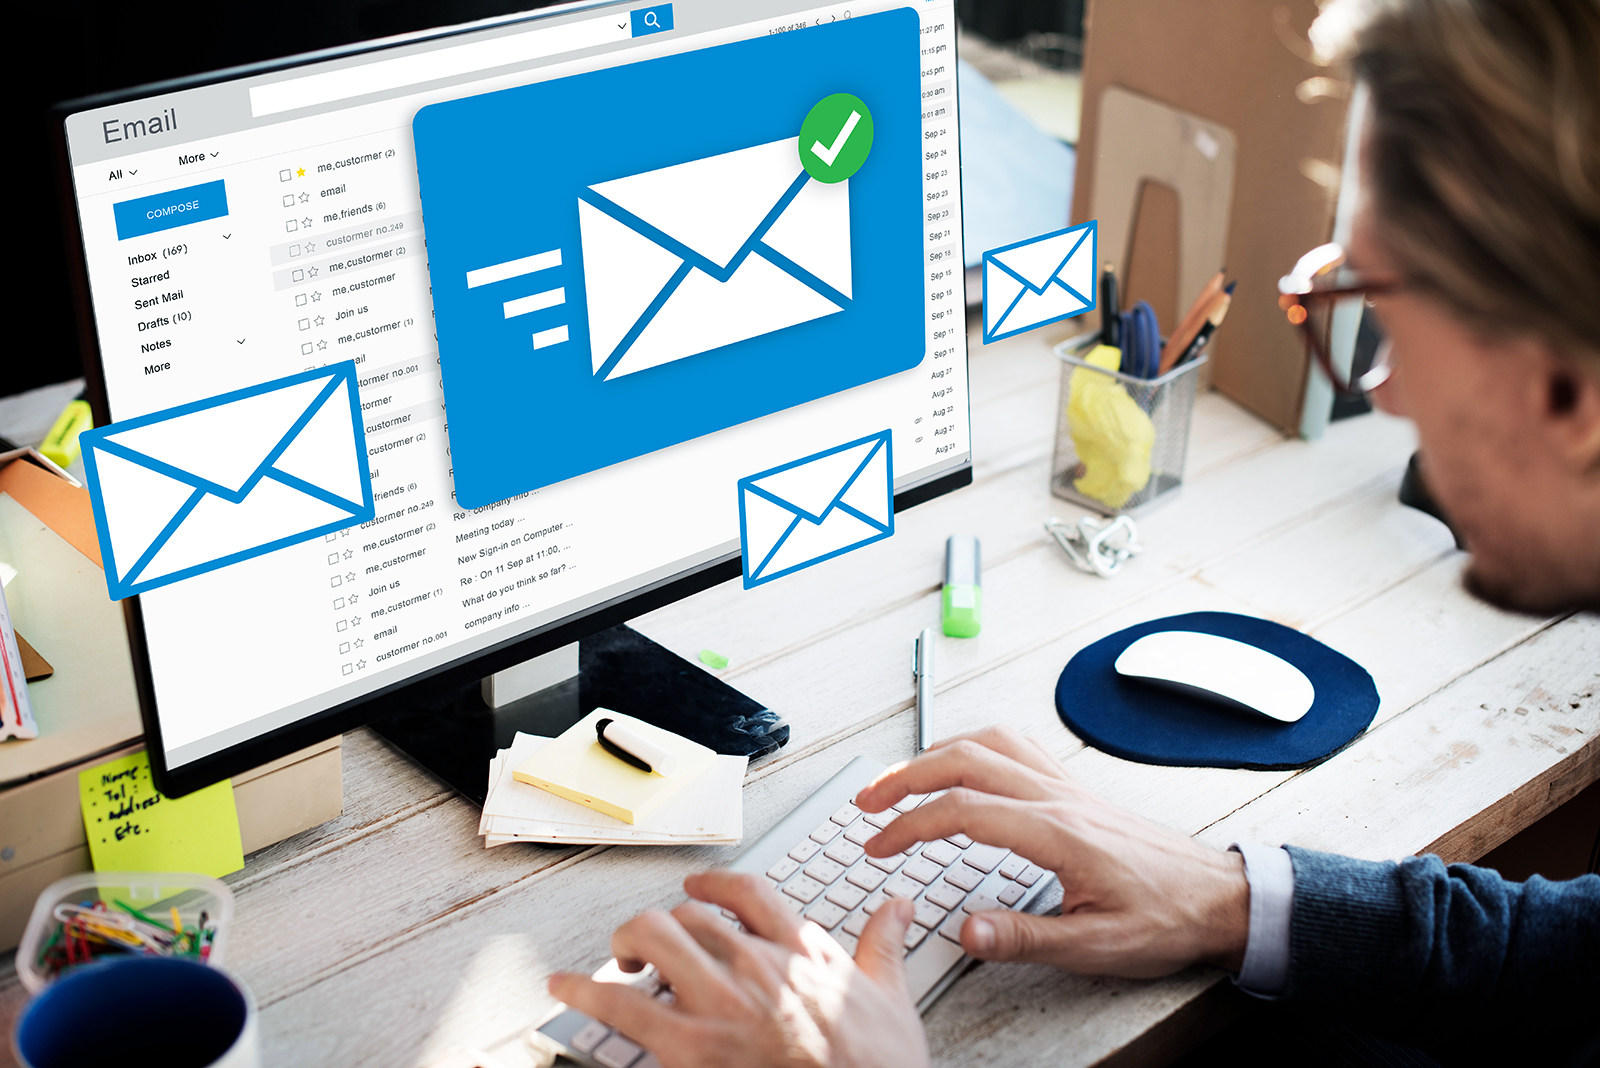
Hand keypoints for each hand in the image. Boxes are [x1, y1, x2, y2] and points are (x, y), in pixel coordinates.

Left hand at [548, 870, 929, 1067]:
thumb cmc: (877, 1067)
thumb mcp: (892, 999)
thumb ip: (884, 945)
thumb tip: (897, 906)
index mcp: (801, 949)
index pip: (746, 891)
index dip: (712, 884)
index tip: (696, 888)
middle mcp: (756, 964)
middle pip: (688, 914)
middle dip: (663, 925)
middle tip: (652, 945)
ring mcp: (721, 1002)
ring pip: (653, 937)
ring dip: (627, 943)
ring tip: (619, 961)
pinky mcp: (691, 1046)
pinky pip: (623, 1005)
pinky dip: (585, 992)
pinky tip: (564, 987)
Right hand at [853, 726, 1248, 978]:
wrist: (1218, 897)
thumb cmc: (1166, 919)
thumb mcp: (1096, 946)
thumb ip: (1025, 937)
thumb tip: (965, 930)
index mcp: (1056, 832)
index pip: (962, 811)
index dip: (909, 825)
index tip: (879, 845)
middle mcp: (1057, 798)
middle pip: (964, 760)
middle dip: (905, 776)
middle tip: (868, 801)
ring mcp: (1066, 787)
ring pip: (988, 743)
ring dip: (936, 753)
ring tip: (901, 778)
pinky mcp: (1075, 789)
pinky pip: (1016, 746)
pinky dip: (975, 745)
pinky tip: (964, 761)